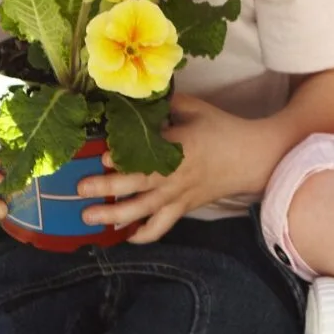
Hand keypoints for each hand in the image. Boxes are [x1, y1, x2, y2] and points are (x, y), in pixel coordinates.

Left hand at [75, 95, 264, 242]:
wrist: (253, 157)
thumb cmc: (223, 129)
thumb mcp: (196, 108)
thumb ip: (167, 103)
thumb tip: (137, 98)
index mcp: (179, 148)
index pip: (147, 155)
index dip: (123, 158)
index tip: (103, 158)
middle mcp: (175, 176)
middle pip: (137, 186)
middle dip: (106, 189)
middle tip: (80, 189)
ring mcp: (178, 195)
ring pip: (143, 212)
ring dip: (114, 218)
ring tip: (88, 217)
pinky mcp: (182, 208)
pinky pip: (160, 227)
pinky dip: (142, 235)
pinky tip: (124, 236)